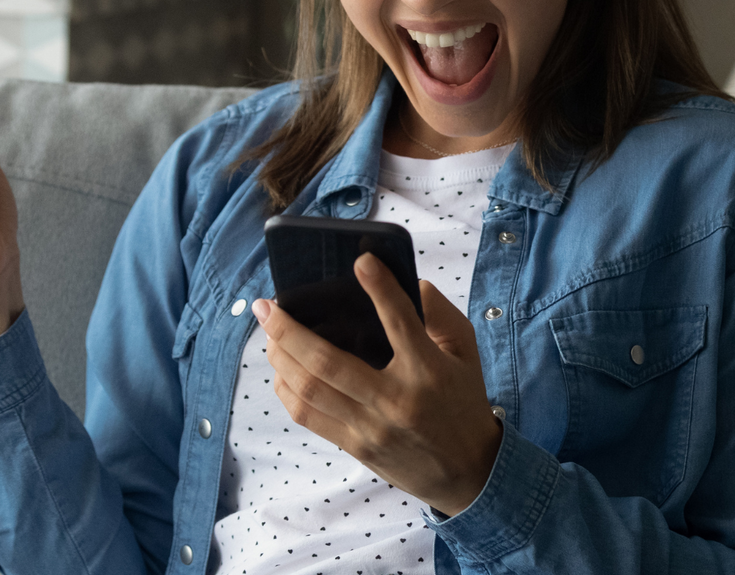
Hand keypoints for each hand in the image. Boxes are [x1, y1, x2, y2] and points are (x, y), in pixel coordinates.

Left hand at [253, 253, 502, 516]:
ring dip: (280, 357)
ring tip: (267, 331)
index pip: (400, 321)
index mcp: (428, 370)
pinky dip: (287, 389)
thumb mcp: (466, 351)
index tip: (360, 261)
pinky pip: (309, 417)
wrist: (469, 472)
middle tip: (265, 305)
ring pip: (310, 390)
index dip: (380, 288)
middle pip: (328, 362)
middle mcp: (395, 400)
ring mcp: (371, 428)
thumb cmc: (464, 400)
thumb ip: (441, 313)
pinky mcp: (357, 447)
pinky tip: (280, 367)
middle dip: (289, 330)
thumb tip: (410, 282)